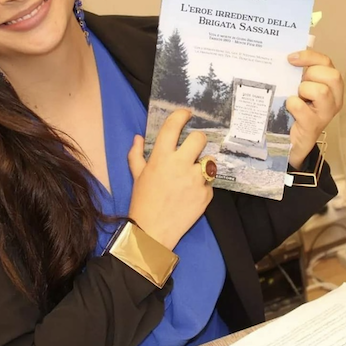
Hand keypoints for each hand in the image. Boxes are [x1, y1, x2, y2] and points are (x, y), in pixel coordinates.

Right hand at [127, 109, 212, 249]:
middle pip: (199, 138)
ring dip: (202, 164)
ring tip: (192, 174)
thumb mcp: (136, 175)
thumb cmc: (142, 201)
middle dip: (198, 139)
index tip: (186, 114)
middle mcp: (180, 165)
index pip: (174, 126)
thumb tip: (138, 137)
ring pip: (209, 160)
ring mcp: (195, 180)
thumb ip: (136, 154)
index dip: (182, 115)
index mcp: (161, 158)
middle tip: (192, 146)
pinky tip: (191, 193)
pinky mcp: (206, 194)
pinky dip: (202, 185)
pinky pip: (209, 182)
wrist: (152, 231)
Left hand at [286, 50, 343, 168]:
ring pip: (321, 91)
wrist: (287, 142)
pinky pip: (303, 109)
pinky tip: (288, 109)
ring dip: (303, 90)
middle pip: (332, 75)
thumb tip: (284, 55)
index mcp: (329, 85)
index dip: (309, 56)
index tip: (289, 58)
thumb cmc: (292, 111)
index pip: (326, 62)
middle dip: (311, 75)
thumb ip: (295, 74)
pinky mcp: (313, 127)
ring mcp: (325, 114)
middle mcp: (333, 98)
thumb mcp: (295, 89)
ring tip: (295, 97)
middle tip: (297, 83)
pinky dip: (292, 105)